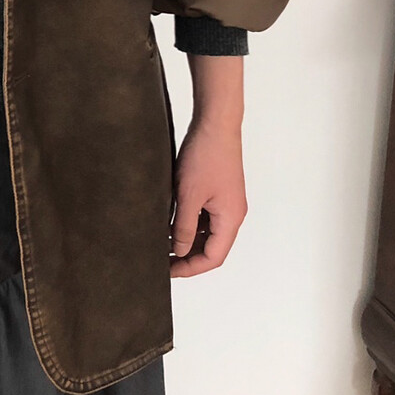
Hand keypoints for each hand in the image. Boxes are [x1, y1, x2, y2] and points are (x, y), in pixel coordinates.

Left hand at [169, 117, 246, 277]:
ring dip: (187, 240)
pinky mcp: (218, 191)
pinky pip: (205, 217)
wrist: (215, 123)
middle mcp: (232, 214)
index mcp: (230, 219)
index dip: (190, 268)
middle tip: (162, 261)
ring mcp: (226, 203)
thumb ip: (183, 227)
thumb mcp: (188, 196)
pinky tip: (169, 222)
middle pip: (212, 248)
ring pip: (207, 233)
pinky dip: (189, 224)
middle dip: (187, 257)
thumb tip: (178, 251)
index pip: (213, 257)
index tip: (168, 271)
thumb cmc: (205, 156)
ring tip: (161, 243)